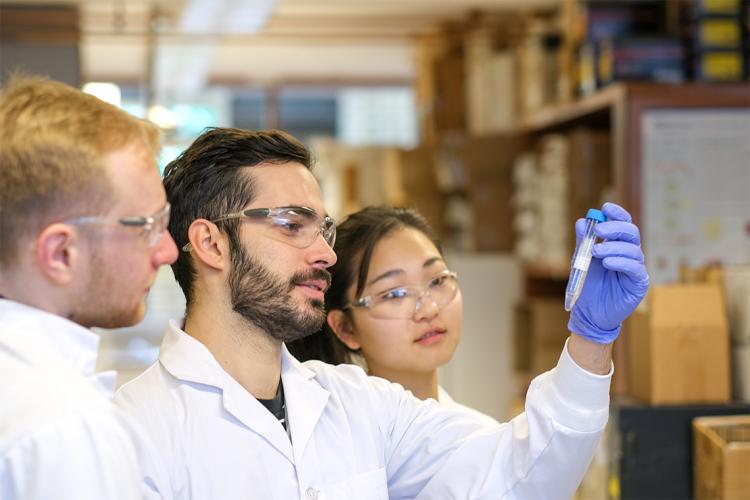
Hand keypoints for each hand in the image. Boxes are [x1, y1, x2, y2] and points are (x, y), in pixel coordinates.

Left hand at [568, 202, 648, 343]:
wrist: (589, 313)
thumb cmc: (588, 285)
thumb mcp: (582, 260)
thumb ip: (584, 242)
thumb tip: (582, 221)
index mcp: (617, 245)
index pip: (623, 224)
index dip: (617, 214)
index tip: (605, 207)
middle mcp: (630, 254)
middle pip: (631, 233)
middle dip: (615, 228)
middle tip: (599, 229)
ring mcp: (636, 268)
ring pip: (633, 249)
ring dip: (614, 247)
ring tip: (597, 251)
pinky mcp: (639, 283)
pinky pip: (634, 268)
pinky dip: (621, 262)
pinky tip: (607, 262)